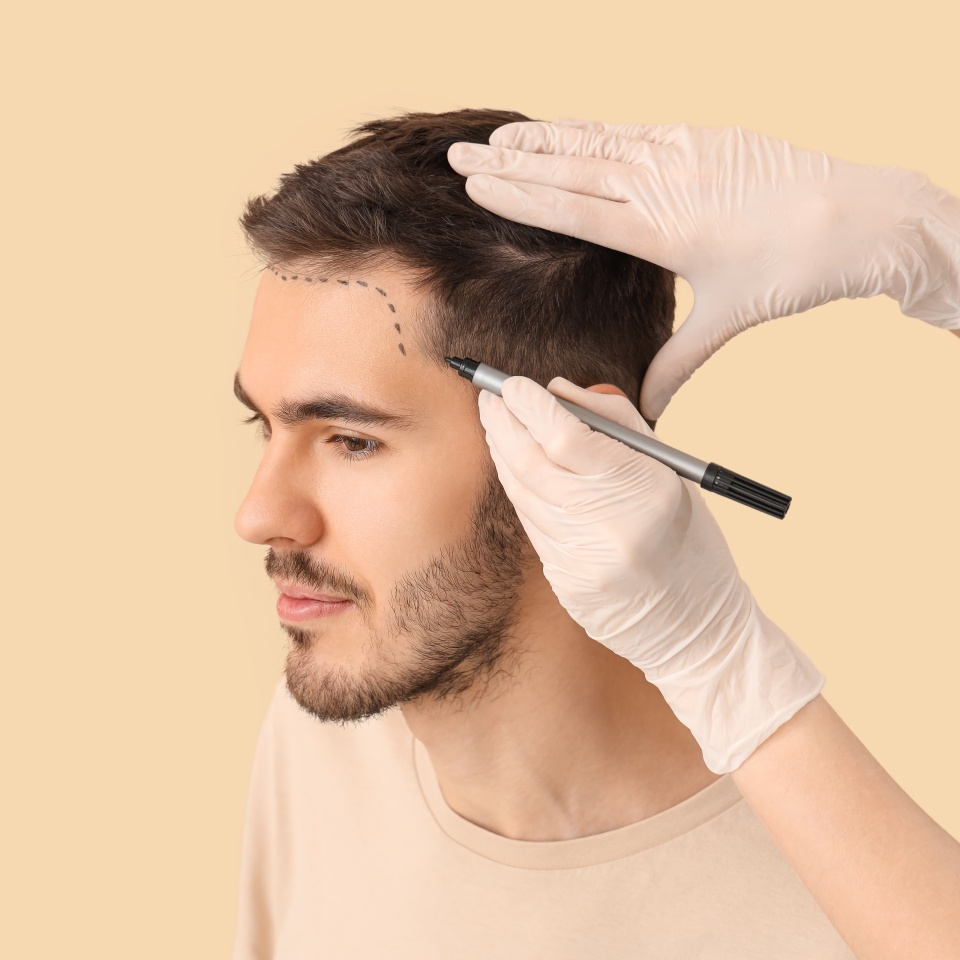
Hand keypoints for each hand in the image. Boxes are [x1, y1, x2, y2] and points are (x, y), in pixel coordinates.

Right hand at [449, 121, 959, 419]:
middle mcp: (664, 186)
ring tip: (497, 138)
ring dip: (542, 140)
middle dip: (510, 164)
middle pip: (571, 171)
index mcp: (662, 232)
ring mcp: (682, 154)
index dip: (521, 198)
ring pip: (596, 143)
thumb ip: (677, 365)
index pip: (573, 211)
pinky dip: (590, 130)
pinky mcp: (701, 137)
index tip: (477, 186)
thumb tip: (649, 413)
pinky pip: (630, 131)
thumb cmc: (789, 269)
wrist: (857, 217)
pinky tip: (562, 129)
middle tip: (460, 155)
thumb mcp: (727, 320)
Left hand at [478, 374, 823, 773]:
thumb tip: (557, 389)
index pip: (565, 438)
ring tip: (498, 424)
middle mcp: (609, 529)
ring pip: (523, 494)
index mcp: (645, 492)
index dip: (529, 406)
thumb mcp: (671, 472)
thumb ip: (615, 422)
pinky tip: (518, 469)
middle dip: (502, 423)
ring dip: (504, 453)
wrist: (699, 630)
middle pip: (530, 464)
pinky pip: (532, 525)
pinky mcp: (566, 585)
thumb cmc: (690, 540)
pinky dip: (521, 490)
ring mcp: (582, 563)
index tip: (512, 384)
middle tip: (490, 395)